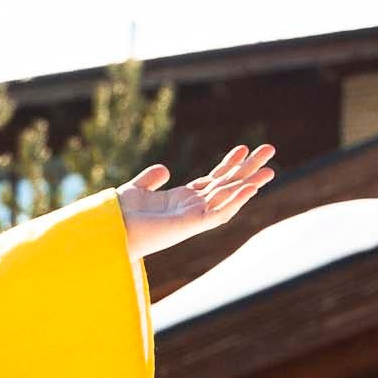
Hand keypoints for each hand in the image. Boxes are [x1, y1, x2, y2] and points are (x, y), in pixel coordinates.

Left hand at [117, 147, 274, 261]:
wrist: (108, 230)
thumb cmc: (118, 216)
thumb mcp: (136, 190)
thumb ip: (151, 179)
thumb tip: (165, 169)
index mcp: (180, 200)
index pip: (212, 180)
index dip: (228, 164)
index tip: (243, 147)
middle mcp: (190, 209)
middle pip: (226, 185)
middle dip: (248, 169)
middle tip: (270, 149)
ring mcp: (192, 218)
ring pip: (228, 199)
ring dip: (249, 184)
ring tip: (270, 169)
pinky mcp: (190, 225)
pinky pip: (218, 214)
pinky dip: (235, 200)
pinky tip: (249, 187)